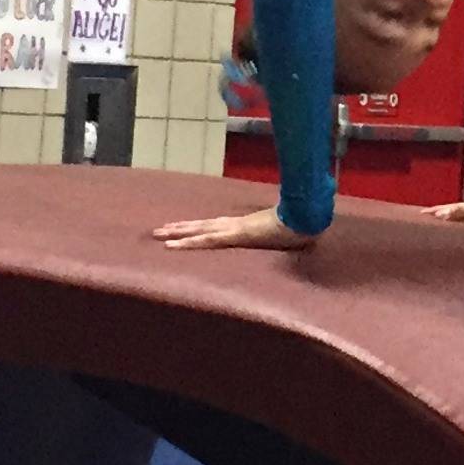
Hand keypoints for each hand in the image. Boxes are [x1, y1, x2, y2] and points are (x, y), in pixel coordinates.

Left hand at [155, 207, 317, 253]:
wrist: (306, 218)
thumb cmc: (300, 226)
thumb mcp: (285, 232)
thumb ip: (279, 231)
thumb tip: (285, 231)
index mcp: (245, 225)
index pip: (215, 226)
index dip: (197, 227)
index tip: (181, 228)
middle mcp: (235, 225)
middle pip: (202, 225)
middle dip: (180, 228)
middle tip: (157, 231)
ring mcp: (234, 229)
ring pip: (200, 230)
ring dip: (178, 233)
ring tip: (158, 234)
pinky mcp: (235, 235)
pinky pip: (207, 240)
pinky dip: (189, 242)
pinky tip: (173, 246)